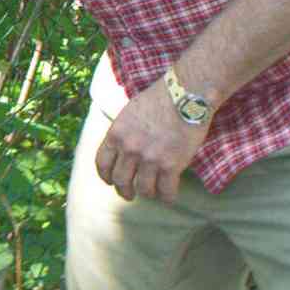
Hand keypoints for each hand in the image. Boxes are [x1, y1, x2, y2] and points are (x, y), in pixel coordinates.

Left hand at [95, 80, 208, 202]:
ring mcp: (149, 158)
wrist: (187, 93)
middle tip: (130, 194)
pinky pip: (166, 191)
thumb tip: (120, 148)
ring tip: (153, 192)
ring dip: (148, 193)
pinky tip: (169, 196)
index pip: (102, 164)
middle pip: (120, 181)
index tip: (111, 182)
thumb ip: (123, 132)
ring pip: (143, 189)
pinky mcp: (171, 165)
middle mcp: (129, 148)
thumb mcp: (129, 112)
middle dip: (124, 191)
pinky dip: (167, 197)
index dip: (106, 177)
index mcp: (116, 134)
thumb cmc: (160, 98)